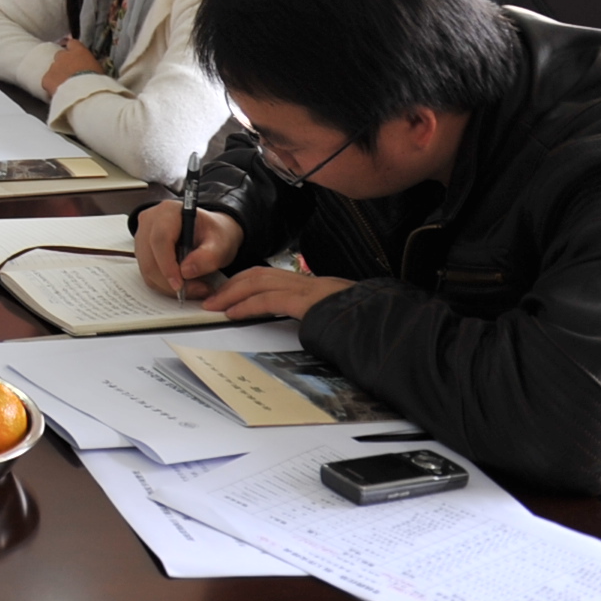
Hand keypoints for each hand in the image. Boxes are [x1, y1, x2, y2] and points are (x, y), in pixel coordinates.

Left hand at [39, 39, 104, 95]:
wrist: (84, 94)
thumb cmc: (97, 81)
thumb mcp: (99, 69)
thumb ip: (90, 64)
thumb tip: (89, 66)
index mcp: (78, 51)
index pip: (73, 43)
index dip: (73, 51)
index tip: (76, 57)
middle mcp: (63, 55)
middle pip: (60, 55)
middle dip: (64, 63)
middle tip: (70, 73)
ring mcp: (53, 66)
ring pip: (53, 68)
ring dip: (58, 74)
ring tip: (65, 85)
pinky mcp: (46, 79)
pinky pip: (47, 80)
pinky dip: (51, 85)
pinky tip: (58, 92)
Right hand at [135, 201, 242, 297]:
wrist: (212, 234)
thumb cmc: (215, 234)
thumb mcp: (221, 244)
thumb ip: (207, 257)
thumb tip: (185, 272)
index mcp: (169, 211)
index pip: (160, 239)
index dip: (167, 264)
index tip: (180, 285)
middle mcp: (150, 221)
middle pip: (149, 256)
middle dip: (169, 281)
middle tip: (196, 291)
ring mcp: (143, 235)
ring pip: (146, 268)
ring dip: (168, 285)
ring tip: (195, 288)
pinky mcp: (143, 251)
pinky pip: (148, 273)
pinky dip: (164, 285)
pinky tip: (184, 285)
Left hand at [210, 266, 353, 322]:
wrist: (388, 323)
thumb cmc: (367, 324)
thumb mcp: (338, 318)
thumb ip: (319, 318)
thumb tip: (305, 326)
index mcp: (314, 286)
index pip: (273, 276)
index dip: (247, 281)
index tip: (229, 292)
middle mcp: (309, 283)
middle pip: (261, 274)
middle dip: (233, 284)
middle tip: (213, 297)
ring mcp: (309, 290)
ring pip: (260, 282)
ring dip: (233, 292)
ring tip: (215, 304)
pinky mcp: (308, 302)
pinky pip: (270, 299)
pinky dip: (247, 305)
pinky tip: (233, 313)